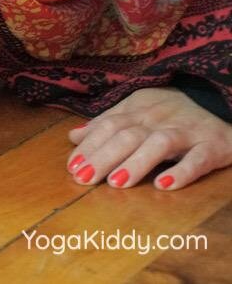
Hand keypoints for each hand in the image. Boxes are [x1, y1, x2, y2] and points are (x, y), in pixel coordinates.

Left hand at [66, 87, 231, 189]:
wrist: (222, 103)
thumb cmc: (173, 112)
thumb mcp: (138, 110)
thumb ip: (106, 123)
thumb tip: (73, 136)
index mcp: (139, 110)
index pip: (109, 125)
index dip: (89, 146)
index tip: (71, 167)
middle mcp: (160, 119)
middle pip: (127, 136)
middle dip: (103, 157)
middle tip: (83, 179)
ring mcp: (187, 132)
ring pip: (159, 144)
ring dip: (136, 163)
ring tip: (116, 182)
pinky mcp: (213, 147)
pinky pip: (198, 159)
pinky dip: (182, 172)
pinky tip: (163, 185)